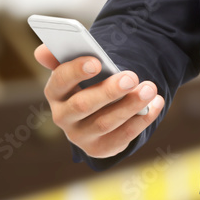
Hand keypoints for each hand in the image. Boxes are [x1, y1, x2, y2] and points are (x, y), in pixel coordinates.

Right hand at [34, 44, 163, 157]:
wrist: (98, 114)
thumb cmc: (89, 83)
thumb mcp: (77, 69)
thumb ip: (61, 57)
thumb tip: (43, 50)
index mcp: (55, 93)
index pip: (59, 82)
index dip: (76, 71)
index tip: (96, 62)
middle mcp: (63, 117)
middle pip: (83, 105)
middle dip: (109, 90)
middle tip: (132, 76)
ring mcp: (81, 136)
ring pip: (106, 122)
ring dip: (131, 105)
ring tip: (150, 89)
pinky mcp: (100, 149)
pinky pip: (124, 136)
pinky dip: (143, 120)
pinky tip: (157, 104)